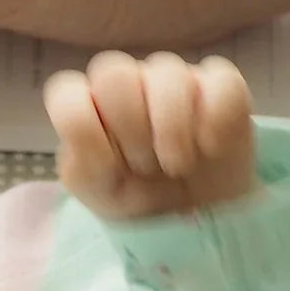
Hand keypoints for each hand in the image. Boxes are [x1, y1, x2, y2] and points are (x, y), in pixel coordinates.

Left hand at [43, 52, 255, 220]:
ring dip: (171, 128)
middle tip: (143, 166)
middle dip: (127, 126)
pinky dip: (214, 119)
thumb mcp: (96, 192)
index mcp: (91, 104)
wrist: (193, 218)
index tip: (106, 170)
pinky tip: (209, 149)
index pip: (66, 92)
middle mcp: (130, 83)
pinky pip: (221, 81)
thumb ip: (81, 165)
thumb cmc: (136, 196)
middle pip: (113, 73)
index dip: (83, 132)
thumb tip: (94, 147)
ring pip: (168, 72)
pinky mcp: (222, 88)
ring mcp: (176, 80)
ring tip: (176, 166)